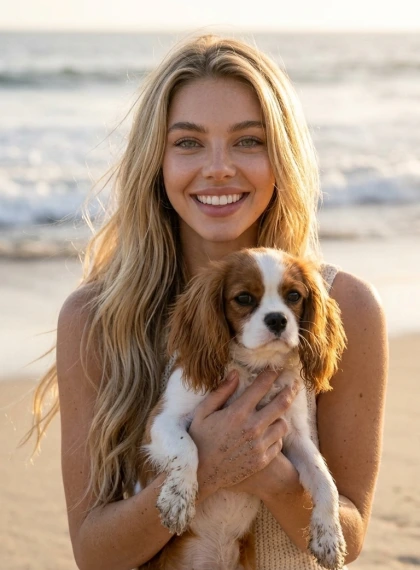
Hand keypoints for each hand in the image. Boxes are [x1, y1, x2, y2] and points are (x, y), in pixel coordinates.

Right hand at [188, 369, 298, 500]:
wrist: (201, 474)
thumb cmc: (199, 440)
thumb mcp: (203, 412)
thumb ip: (220, 392)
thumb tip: (235, 374)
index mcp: (237, 412)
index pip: (261, 387)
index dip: (271, 375)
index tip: (276, 369)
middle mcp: (252, 427)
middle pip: (281, 403)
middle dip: (290, 390)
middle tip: (295, 384)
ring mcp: (259, 445)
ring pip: (283, 424)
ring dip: (281, 416)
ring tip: (278, 412)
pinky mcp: (262, 460)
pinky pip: (278, 443)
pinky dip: (276, 436)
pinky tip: (270, 432)